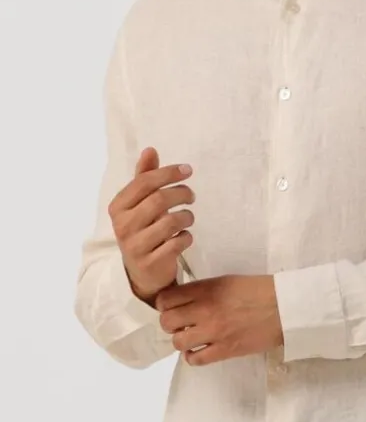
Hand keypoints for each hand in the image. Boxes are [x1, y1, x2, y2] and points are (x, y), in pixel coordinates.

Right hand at [108, 147, 195, 301]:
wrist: (141, 272)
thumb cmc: (143, 229)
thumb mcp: (140, 204)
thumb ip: (145, 177)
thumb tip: (150, 149)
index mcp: (118, 206)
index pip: (144, 182)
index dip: (168, 173)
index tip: (188, 170)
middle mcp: (123, 225)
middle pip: (159, 199)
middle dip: (182, 193)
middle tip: (191, 195)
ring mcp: (135, 246)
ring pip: (171, 221)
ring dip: (187, 217)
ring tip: (187, 218)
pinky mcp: (151, 262)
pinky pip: (178, 243)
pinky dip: (187, 237)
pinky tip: (184, 237)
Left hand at [155, 275, 283, 366]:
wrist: (285, 307)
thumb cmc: (259, 290)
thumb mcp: (227, 281)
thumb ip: (203, 289)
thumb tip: (184, 300)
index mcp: (206, 289)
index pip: (166, 299)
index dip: (164, 304)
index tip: (171, 307)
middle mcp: (206, 310)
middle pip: (167, 321)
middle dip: (170, 323)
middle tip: (180, 324)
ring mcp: (214, 332)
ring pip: (178, 342)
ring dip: (181, 341)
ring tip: (191, 338)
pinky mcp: (225, 350)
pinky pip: (196, 360)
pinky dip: (193, 357)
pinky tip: (199, 351)